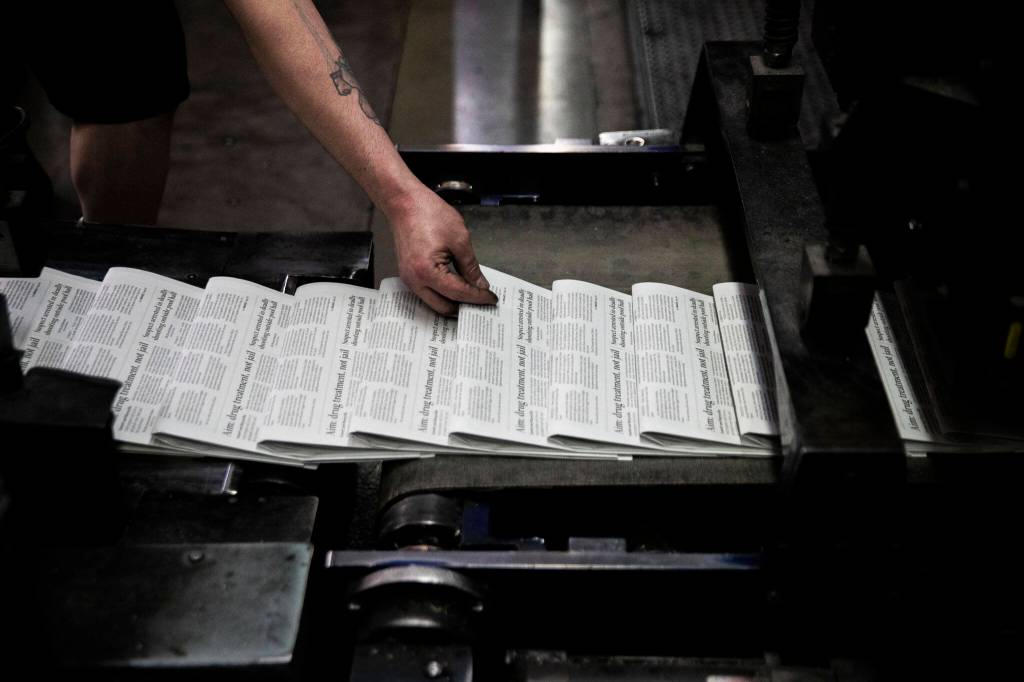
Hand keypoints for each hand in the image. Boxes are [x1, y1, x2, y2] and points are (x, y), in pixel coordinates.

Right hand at [386, 187, 497, 315]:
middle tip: (482, 301)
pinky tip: (456, 287)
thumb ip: (471, 267)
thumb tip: (480, 284)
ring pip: (435, 303)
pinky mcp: (408, 275)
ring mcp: (409, 279)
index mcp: (427, 271)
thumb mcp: (459, 240)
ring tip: (471, 295)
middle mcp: (414, 280)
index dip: (478, 297)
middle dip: (465, 307)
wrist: (404, 203)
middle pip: (444, 308)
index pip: (458, 293)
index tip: (491, 298)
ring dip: (453, 302)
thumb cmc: (427, 213)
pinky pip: (427, 293)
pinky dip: (443, 294)